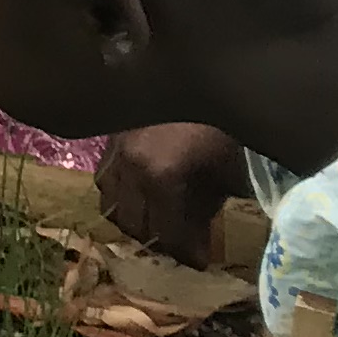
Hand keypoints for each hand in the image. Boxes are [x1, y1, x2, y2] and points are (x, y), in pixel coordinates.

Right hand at [96, 122, 244, 267]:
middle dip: (158, 240)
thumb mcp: (231, 173)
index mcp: (160, 175)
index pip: (167, 234)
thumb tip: (197, 232)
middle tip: (182, 244)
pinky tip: (144, 188)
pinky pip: (106, 173)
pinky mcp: (113, 132)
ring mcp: (116, 146)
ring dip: (133, 216)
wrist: (218, 74)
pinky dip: (121, 190)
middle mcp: (130, 164)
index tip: (200, 262)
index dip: (186, 254)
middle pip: (132, 223)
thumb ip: (208, 207)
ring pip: (110, 200)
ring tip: (159, 219)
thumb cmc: (230, 126)